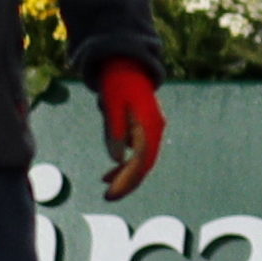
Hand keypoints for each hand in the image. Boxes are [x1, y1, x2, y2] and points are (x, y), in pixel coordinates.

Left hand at [94, 61, 164, 200]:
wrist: (127, 64)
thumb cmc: (117, 82)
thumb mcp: (111, 104)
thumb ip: (114, 131)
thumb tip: (116, 160)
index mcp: (149, 125)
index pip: (141, 161)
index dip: (127, 180)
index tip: (111, 193)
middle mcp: (155, 130)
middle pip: (144, 165)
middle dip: (127, 182)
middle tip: (108, 197)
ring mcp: (153, 129)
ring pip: (142, 160)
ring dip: (126, 174)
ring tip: (106, 184)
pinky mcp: (146, 128)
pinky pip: (139, 151)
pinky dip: (126, 162)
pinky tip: (111, 171)